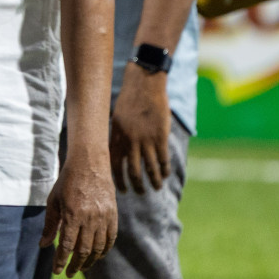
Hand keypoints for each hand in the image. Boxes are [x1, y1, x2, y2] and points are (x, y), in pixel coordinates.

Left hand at [41, 147, 118, 276]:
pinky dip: (104, 250)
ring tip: (81, 268)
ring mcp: (104, 217)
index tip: (57, 271)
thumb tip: (43, 245)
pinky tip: (97, 256)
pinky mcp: (113, 215)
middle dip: (75, 265)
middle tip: (69, 273)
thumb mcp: (53, 201)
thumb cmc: (67, 182)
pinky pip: (110, 239)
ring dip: (90, 261)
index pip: (67, 245)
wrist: (90, 164)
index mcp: (72, 215)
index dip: (61, 260)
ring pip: (98, 248)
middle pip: (84, 250)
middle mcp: (90, 218)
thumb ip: (50, 225)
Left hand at [110, 64, 170, 193]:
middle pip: (132, 171)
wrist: (144, 85)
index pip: (113, 165)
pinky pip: (163, 159)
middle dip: (136, 185)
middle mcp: (129, 141)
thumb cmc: (129, 101)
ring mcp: (145, 140)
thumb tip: (116, 154)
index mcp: (116, 137)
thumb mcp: (116, 118)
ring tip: (156, 188)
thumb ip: (117, 136)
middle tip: (140, 192)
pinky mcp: (160, 137)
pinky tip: (165, 175)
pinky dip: (164, 170)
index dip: (118, 180)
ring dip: (153, 181)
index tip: (122, 190)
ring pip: (149, 168)